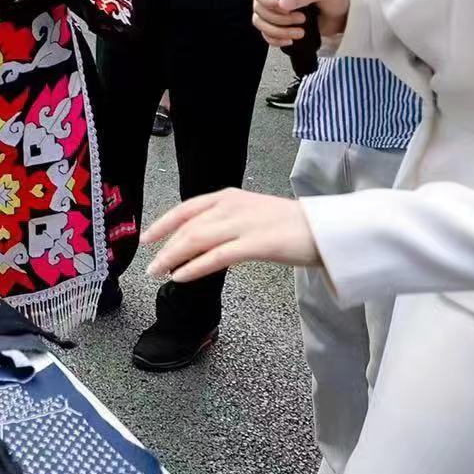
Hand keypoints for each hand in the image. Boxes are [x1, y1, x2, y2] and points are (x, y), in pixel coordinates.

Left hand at [143, 188, 319, 283]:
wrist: (327, 229)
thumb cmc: (291, 225)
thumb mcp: (251, 214)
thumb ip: (225, 221)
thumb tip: (199, 239)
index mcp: (229, 196)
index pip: (186, 209)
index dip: (163, 223)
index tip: (147, 237)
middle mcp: (232, 206)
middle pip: (187, 227)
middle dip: (164, 246)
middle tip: (150, 265)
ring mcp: (244, 224)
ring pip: (197, 240)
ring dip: (173, 258)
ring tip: (159, 273)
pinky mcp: (257, 244)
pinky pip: (217, 257)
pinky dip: (194, 267)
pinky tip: (181, 276)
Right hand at [249, 0, 349, 46]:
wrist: (344, 16)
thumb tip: (282, 4)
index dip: (265, 0)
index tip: (282, 8)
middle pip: (258, 9)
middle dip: (278, 19)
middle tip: (300, 20)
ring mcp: (275, 13)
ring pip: (260, 23)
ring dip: (277, 31)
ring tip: (299, 33)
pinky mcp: (279, 27)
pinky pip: (266, 35)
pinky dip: (274, 40)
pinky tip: (289, 41)